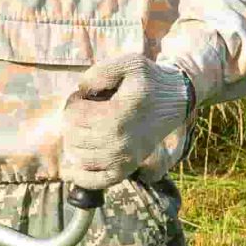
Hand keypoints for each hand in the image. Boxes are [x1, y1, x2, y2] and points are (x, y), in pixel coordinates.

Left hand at [60, 53, 192, 189]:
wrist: (174, 100)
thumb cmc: (149, 81)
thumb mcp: (128, 64)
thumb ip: (100, 72)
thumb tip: (81, 90)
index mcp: (118, 116)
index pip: (75, 116)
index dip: (73, 103)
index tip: (83, 97)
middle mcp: (120, 141)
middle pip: (74, 136)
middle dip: (71, 121)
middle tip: (83, 111)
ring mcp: (125, 158)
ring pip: (80, 157)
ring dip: (74, 142)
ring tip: (84, 128)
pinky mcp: (128, 168)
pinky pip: (99, 182)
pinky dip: (82, 178)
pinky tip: (70, 171)